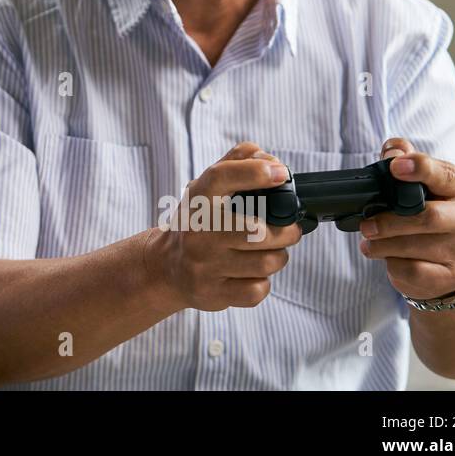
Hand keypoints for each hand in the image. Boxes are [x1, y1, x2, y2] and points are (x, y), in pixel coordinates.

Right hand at [148, 142, 303, 311]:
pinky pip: (257, 290)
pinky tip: (250, 274)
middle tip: (288, 229)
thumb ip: (238, 162)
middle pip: (258, 230)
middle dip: (287, 231)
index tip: (280, 174)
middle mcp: (197, 231)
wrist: (166, 266)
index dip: (253, 172)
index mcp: (198, 199)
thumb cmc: (198, 221)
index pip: (221, 177)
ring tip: (268, 251)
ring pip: (265, 262)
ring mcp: (203, 265)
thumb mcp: (208, 186)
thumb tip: (274, 163)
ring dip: (277, 257)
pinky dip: (262, 282)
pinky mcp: (212, 293)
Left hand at [358, 137, 454, 300]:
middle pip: (428, 216)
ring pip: (417, 246)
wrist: (449, 261)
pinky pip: (415, 270)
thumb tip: (393, 149)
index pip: (443, 174)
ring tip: (369, 243)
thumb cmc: (429, 214)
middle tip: (366, 225)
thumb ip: (404, 160)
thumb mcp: (422, 184)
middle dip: (389, 221)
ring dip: (384, 245)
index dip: (418, 168)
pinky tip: (388, 259)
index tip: (395, 167)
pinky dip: (394, 264)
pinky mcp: (454, 275)